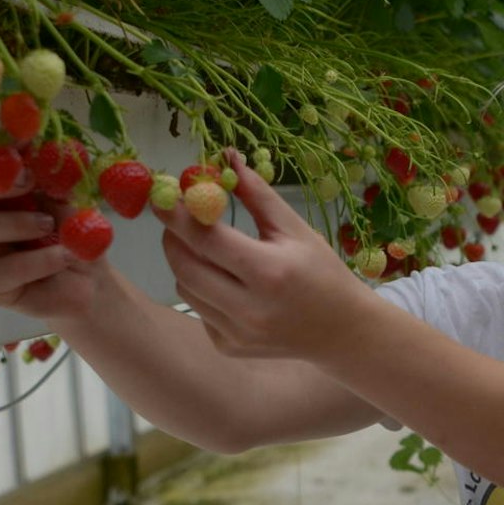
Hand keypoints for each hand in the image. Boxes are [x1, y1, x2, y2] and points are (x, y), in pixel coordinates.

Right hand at [0, 166, 102, 321]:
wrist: (90, 283)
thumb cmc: (74, 238)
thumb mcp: (71, 203)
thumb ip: (57, 181)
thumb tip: (53, 151)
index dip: (0, 155)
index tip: (24, 144)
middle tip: (29, 181)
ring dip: (18, 223)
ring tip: (50, 226)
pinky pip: (3, 269)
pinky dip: (39, 260)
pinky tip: (63, 257)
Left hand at [154, 150, 370, 361]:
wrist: (343, 330)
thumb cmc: (322, 272)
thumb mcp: (296, 229)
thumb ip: (257, 194)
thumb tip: (225, 157)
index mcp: (269, 272)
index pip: (206, 239)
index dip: (177, 215)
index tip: (160, 195)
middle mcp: (249, 308)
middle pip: (185, 266)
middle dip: (173, 237)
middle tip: (178, 218)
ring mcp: (236, 333)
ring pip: (186, 289)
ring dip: (186, 262)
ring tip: (206, 248)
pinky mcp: (228, 347)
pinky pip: (198, 309)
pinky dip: (202, 289)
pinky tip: (226, 283)